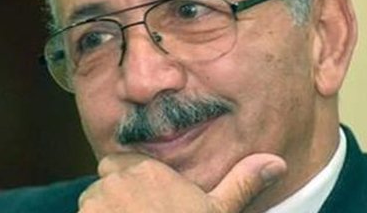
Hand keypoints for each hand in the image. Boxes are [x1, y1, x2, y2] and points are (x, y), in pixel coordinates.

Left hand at [77, 153, 286, 211]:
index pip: (117, 162)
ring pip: (90, 205)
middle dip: (112, 200)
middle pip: (102, 184)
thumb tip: (276, 161)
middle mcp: (118, 182)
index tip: (143, 204)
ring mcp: (96, 205)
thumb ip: (241, 182)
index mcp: (148, 171)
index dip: (128, 182)